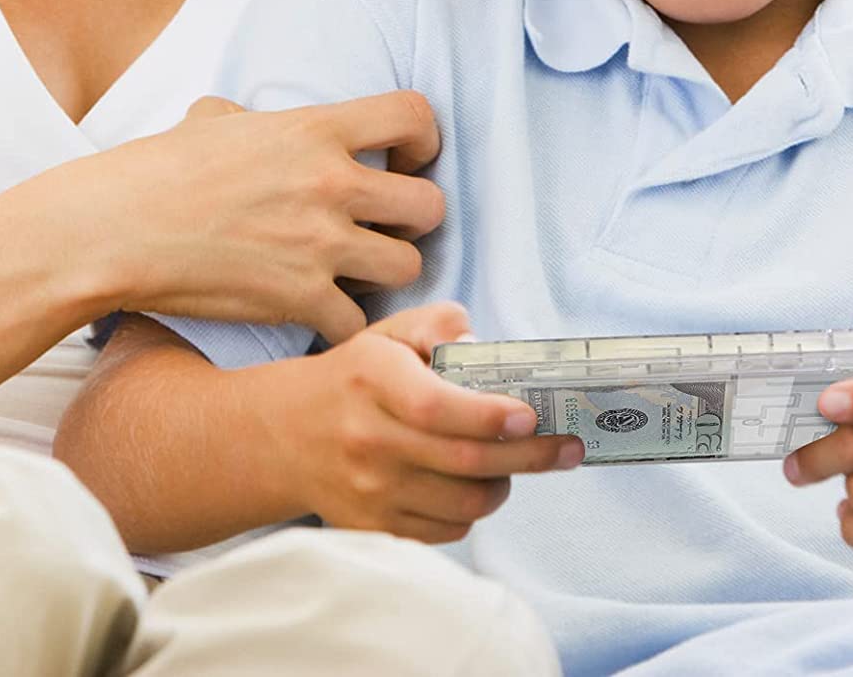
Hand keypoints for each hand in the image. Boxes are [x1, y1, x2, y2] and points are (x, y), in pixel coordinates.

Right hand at [53, 91, 444, 344]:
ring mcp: (320, 244)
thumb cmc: (155, 171)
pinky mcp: (301, 298)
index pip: (414, 117)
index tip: (406, 159)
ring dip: (388, 273)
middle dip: (414, 218)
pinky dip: (348, 325)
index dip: (423, 140)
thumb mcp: (210, 120)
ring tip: (355, 273)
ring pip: (409, 266)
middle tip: (385, 227)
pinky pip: (361, 321)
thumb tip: (251, 118)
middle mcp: (330, 183)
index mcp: (315, 128)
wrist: (115, 229)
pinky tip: (324, 316)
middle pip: (430, 204)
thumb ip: (252, 117)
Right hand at [280, 302, 583, 542]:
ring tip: (513, 462)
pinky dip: (472, 509)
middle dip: (530, 457)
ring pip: (463, 502)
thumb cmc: (352, 378)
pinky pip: (446, 530)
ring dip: (503, 484)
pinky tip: (473, 484)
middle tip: (567, 448)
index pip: (436, 407)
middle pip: (464, 461)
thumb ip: (436, 323)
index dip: (490, 415)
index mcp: (372, 380)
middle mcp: (368, 439)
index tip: (531, 415)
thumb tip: (477, 339)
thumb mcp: (387, 334)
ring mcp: (370, 491)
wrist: (285, 435)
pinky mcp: (374, 528)